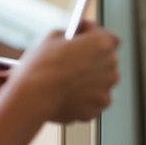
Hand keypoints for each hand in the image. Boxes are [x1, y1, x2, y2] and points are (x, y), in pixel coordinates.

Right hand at [1, 22, 119, 123]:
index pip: (108, 37)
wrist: (35, 95)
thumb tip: (71, 42)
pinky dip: (83, 99)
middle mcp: (110, 67)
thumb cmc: (42, 65)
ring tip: (69, 81)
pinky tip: (68, 96)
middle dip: (92, 58)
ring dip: (89, 80)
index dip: (94, 35)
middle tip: (75, 58)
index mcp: (103, 44)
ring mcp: (105, 90)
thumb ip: (69, 37)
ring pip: (100, 83)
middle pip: (106, 60)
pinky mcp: (96, 109)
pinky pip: (92, 101)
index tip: (83, 34)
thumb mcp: (53, 38)